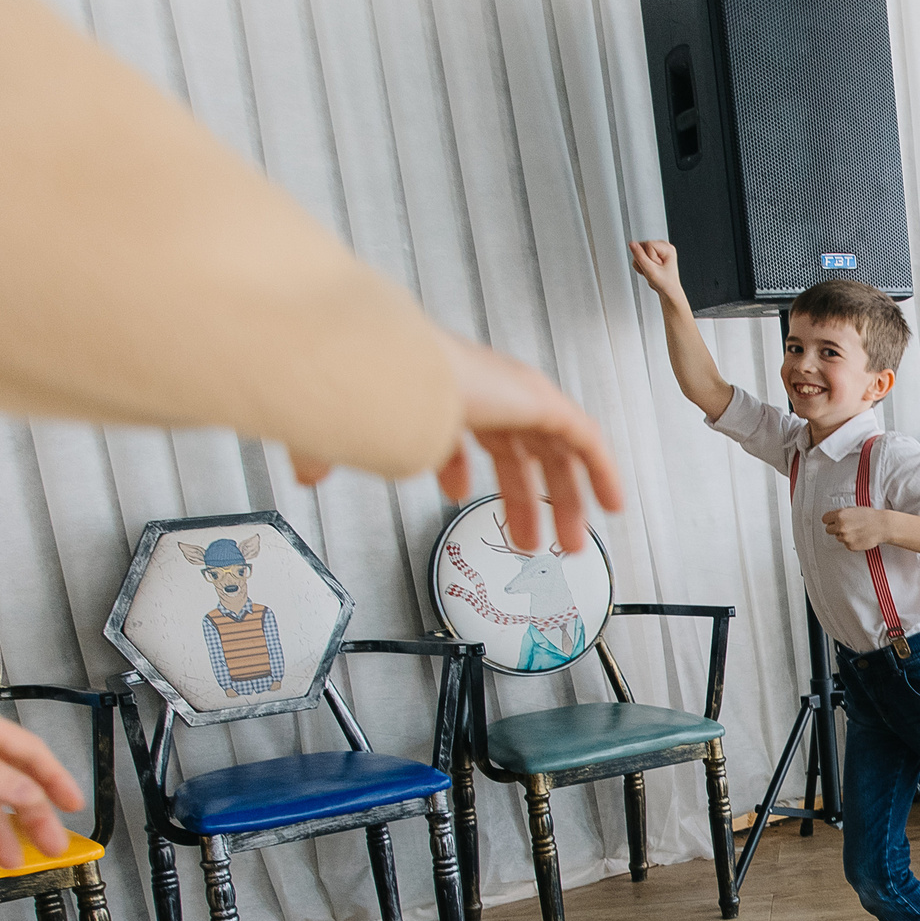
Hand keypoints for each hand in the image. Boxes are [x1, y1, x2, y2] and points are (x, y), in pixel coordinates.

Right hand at [290, 331, 625, 554]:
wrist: (389, 374)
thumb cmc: (370, 394)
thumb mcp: (352, 435)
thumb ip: (331, 451)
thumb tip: (306, 473)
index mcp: (443, 395)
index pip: (462, 433)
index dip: (458, 468)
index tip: (457, 497)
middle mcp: (485, 392)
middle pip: (518, 453)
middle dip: (526, 501)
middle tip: (532, 544)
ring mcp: (517, 395)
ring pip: (556, 454)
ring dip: (566, 501)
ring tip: (571, 546)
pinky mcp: (542, 402)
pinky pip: (586, 441)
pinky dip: (602, 472)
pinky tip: (613, 504)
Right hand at [628, 239, 684, 300]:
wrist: (668, 291)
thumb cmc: (665, 283)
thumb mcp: (651, 271)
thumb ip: (640, 257)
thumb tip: (632, 244)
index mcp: (668, 249)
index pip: (648, 245)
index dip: (648, 258)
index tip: (655, 267)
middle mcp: (664, 246)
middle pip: (642, 247)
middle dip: (643, 261)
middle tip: (652, 270)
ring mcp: (658, 249)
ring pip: (639, 251)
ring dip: (641, 264)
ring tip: (651, 271)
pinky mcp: (652, 253)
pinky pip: (639, 255)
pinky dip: (641, 264)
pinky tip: (648, 270)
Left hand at [822, 506, 891, 551]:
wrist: (883, 526)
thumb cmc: (870, 516)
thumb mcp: (853, 510)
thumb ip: (842, 514)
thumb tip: (833, 518)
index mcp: (840, 515)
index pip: (825, 519)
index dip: (829, 520)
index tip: (832, 521)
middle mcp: (840, 526)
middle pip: (828, 530)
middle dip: (835, 528)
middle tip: (845, 527)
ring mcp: (845, 537)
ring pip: (838, 538)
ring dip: (844, 535)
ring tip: (856, 531)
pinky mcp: (850, 546)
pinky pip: (846, 544)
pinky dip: (851, 542)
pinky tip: (859, 536)